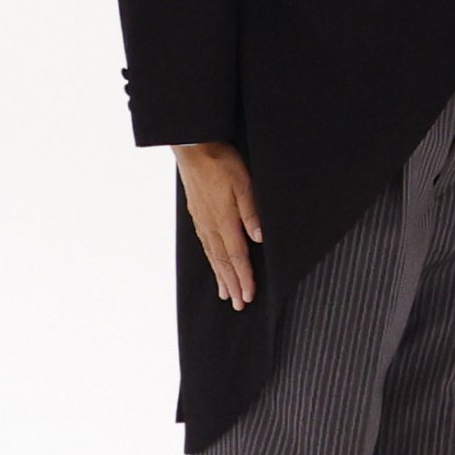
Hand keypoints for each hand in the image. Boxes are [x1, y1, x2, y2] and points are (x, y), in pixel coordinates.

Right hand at [176, 143, 263, 307]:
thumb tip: (259, 238)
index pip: (237, 256)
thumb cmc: (222, 163)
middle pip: (223, 262)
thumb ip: (252, 211)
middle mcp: (211, 225)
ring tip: (225, 293)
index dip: (244, 278)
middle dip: (232, 284)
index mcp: (224, 220)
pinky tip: (214, 264)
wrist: (194, 148)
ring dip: (221, 276)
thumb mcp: (245, 183)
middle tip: (239, 305)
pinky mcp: (198, 215)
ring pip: (212, 256)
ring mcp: (202, 221)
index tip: (248, 297)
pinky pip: (205, 245)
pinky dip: (211, 260)